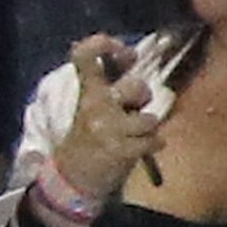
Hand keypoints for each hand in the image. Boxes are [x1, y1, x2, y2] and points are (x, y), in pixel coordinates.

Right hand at [46, 31, 173, 200]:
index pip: (86, 56)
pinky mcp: (120, 150)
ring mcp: (107, 128)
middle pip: (136, 86)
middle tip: (133, 110)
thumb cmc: (89, 140)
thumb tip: (133, 56)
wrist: (72, 181)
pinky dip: (152, 146)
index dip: (106, 45)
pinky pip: (153, 141)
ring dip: (147, 130)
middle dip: (143, 99)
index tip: (126, 54)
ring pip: (149, 119)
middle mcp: (96, 106)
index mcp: (88, 93)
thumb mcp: (90, 108)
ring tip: (134, 138)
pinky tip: (140, 150)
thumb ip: (109, 84)